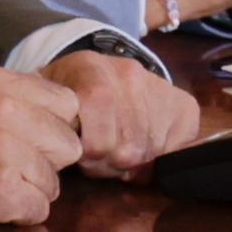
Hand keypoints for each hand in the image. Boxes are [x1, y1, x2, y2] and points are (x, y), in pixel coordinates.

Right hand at [0, 63, 77, 231]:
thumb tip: (28, 103)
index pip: (66, 104)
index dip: (52, 127)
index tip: (34, 141)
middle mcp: (9, 112)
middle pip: (68, 145)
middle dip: (46, 161)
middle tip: (13, 171)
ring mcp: (7, 152)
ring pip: (53, 183)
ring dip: (29, 192)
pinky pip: (36, 211)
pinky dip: (16, 215)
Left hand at [48, 49, 198, 177]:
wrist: (94, 74)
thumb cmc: (65, 96)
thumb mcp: (47, 102)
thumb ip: (48, 120)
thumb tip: (59, 150)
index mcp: (90, 67)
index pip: (99, 106)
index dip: (90, 145)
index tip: (79, 153)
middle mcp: (130, 73)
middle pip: (126, 145)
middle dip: (107, 163)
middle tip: (97, 157)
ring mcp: (160, 88)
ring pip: (149, 151)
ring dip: (130, 164)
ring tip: (115, 152)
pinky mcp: (184, 106)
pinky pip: (177, 148)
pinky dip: (158, 159)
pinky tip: (141, 149)